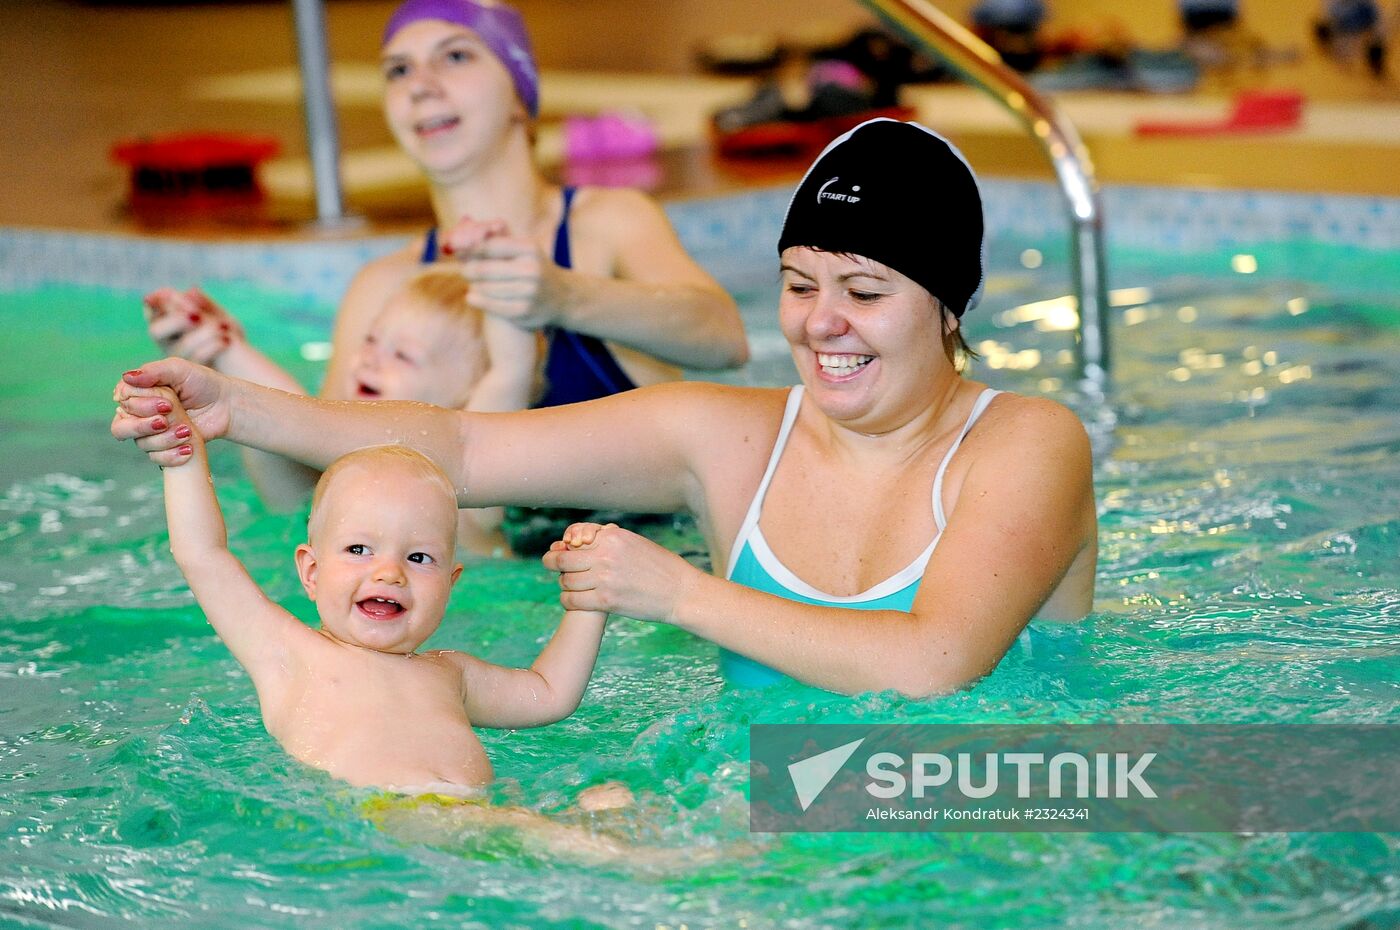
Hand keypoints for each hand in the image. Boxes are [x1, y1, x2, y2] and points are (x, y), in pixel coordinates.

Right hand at [111, 359, 231, 466]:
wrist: (226, 406)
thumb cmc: (202, 383)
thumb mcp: (179, 369)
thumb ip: (153, 371)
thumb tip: (127, 377)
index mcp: (137, 392)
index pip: (122, 401)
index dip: (141, 405)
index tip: (168, 403)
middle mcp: (138, 414)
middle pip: (121, 428)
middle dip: (145, 425)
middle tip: (167, 420)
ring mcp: (150, 434)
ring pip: (142, 444)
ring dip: (166, 439)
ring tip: (187, 430)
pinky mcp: (165, 449)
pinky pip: (157, 458)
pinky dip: (172, 455)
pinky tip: (188, 448)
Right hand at [143, 287, 244, 366]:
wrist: (242, 358)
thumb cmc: (225, 331)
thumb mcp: (217, 314)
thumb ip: (203, 304)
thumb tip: (191, 291)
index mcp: (166, 320)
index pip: (152, 308)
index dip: (160, 301)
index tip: (175, 295)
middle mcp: (166, 341)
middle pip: (156, 331)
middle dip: (177, 321)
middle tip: (197, 316)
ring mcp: (178, 359)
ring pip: (182, 346)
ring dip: (204, 333)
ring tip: (223, 326)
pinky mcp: (193, 373)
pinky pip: (199, 359)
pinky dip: (214, 347)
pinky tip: (228, 339)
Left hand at [440, 216, 560, 329]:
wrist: (563, 296)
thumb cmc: (532, 267)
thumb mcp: (522, 248)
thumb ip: (495, 237)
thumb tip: (462, 223)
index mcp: (529, 248)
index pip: (489, 246)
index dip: (468, 248)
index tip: (454, 249)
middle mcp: (531, 269)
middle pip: (484, 269)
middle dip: (468, 270)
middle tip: (463, 270)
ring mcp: (529, 292)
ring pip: (486, 289)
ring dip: (473, 286)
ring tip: (470, 283)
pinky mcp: (525, 311)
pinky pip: (492, 307)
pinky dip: (478, 301)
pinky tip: (471, 297)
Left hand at [542, 522, 700, 622]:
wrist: (680, 592)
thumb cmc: (660, 567)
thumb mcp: (635, 543)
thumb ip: (609, 541)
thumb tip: (583, 542)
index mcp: (613, 536)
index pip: (574, 536)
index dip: (564, 545)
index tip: (562, 550)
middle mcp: (605, 554)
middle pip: (562, 559)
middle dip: (553, 563)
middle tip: (553, 568)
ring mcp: (604, 578)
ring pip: (565, 581)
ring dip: (565, 585)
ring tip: (572, 587)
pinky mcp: (606, 601)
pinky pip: (571, 600)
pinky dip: (568, 601)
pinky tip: (575, 600)